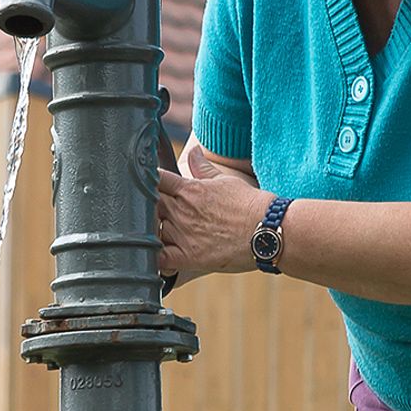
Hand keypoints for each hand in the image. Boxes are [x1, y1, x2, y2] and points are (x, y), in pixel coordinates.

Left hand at [158, 140, 269, 281]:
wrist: (268, 229)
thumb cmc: (249, 204)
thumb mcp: (225, 181)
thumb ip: (203, 169)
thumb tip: (194, 151)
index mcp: (188, 190)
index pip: (154, 178)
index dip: (145, 181)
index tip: (142, 184)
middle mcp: (181, 210)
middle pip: (147, 205)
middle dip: (145, 207)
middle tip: (148, 213)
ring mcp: (183, 234)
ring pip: (150, 231)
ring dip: (150, 232)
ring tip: (153, 234)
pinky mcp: (188, 257)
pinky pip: (159, 259)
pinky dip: (154, 259)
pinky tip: (157, 258)